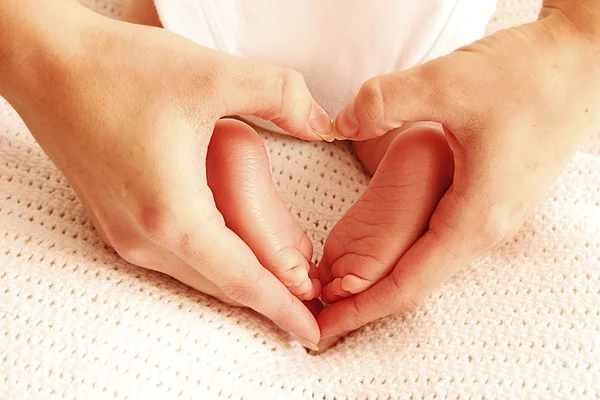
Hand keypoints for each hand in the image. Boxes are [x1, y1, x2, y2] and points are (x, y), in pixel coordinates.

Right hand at [1, 3, 333, 346]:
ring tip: (283, 277)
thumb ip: (280, 95)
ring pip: (198, 273)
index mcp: (173, 215)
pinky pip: (177, 257)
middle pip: (222, 283)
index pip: (242, 280)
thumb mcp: (211, 75)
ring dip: (241, 278)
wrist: (45, 62)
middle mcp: (144, 237)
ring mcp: (125, 232)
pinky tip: (233, 249)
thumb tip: (323, 122)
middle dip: (269, 295)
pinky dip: (213, 260)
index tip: (313, 331)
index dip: (283, 307)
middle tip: (312, 296)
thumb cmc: (117, 69)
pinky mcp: (116, 218)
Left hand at [318, 5, 599, 347]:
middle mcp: (486, 228)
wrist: (581, 62)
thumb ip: (386, 101)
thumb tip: (340, 122)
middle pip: (416, 282)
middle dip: (366, 303)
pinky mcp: (488, 198)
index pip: (409, 283)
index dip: (361, 308)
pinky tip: (380, 253)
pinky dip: (403, 256)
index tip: (323, 328)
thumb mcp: (450, 82)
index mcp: (476, 217)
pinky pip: (438, 242)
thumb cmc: (529, 75)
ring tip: (339, 291)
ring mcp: (490, 215)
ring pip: (428, 264)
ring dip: (384, 281)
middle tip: (320, 317)